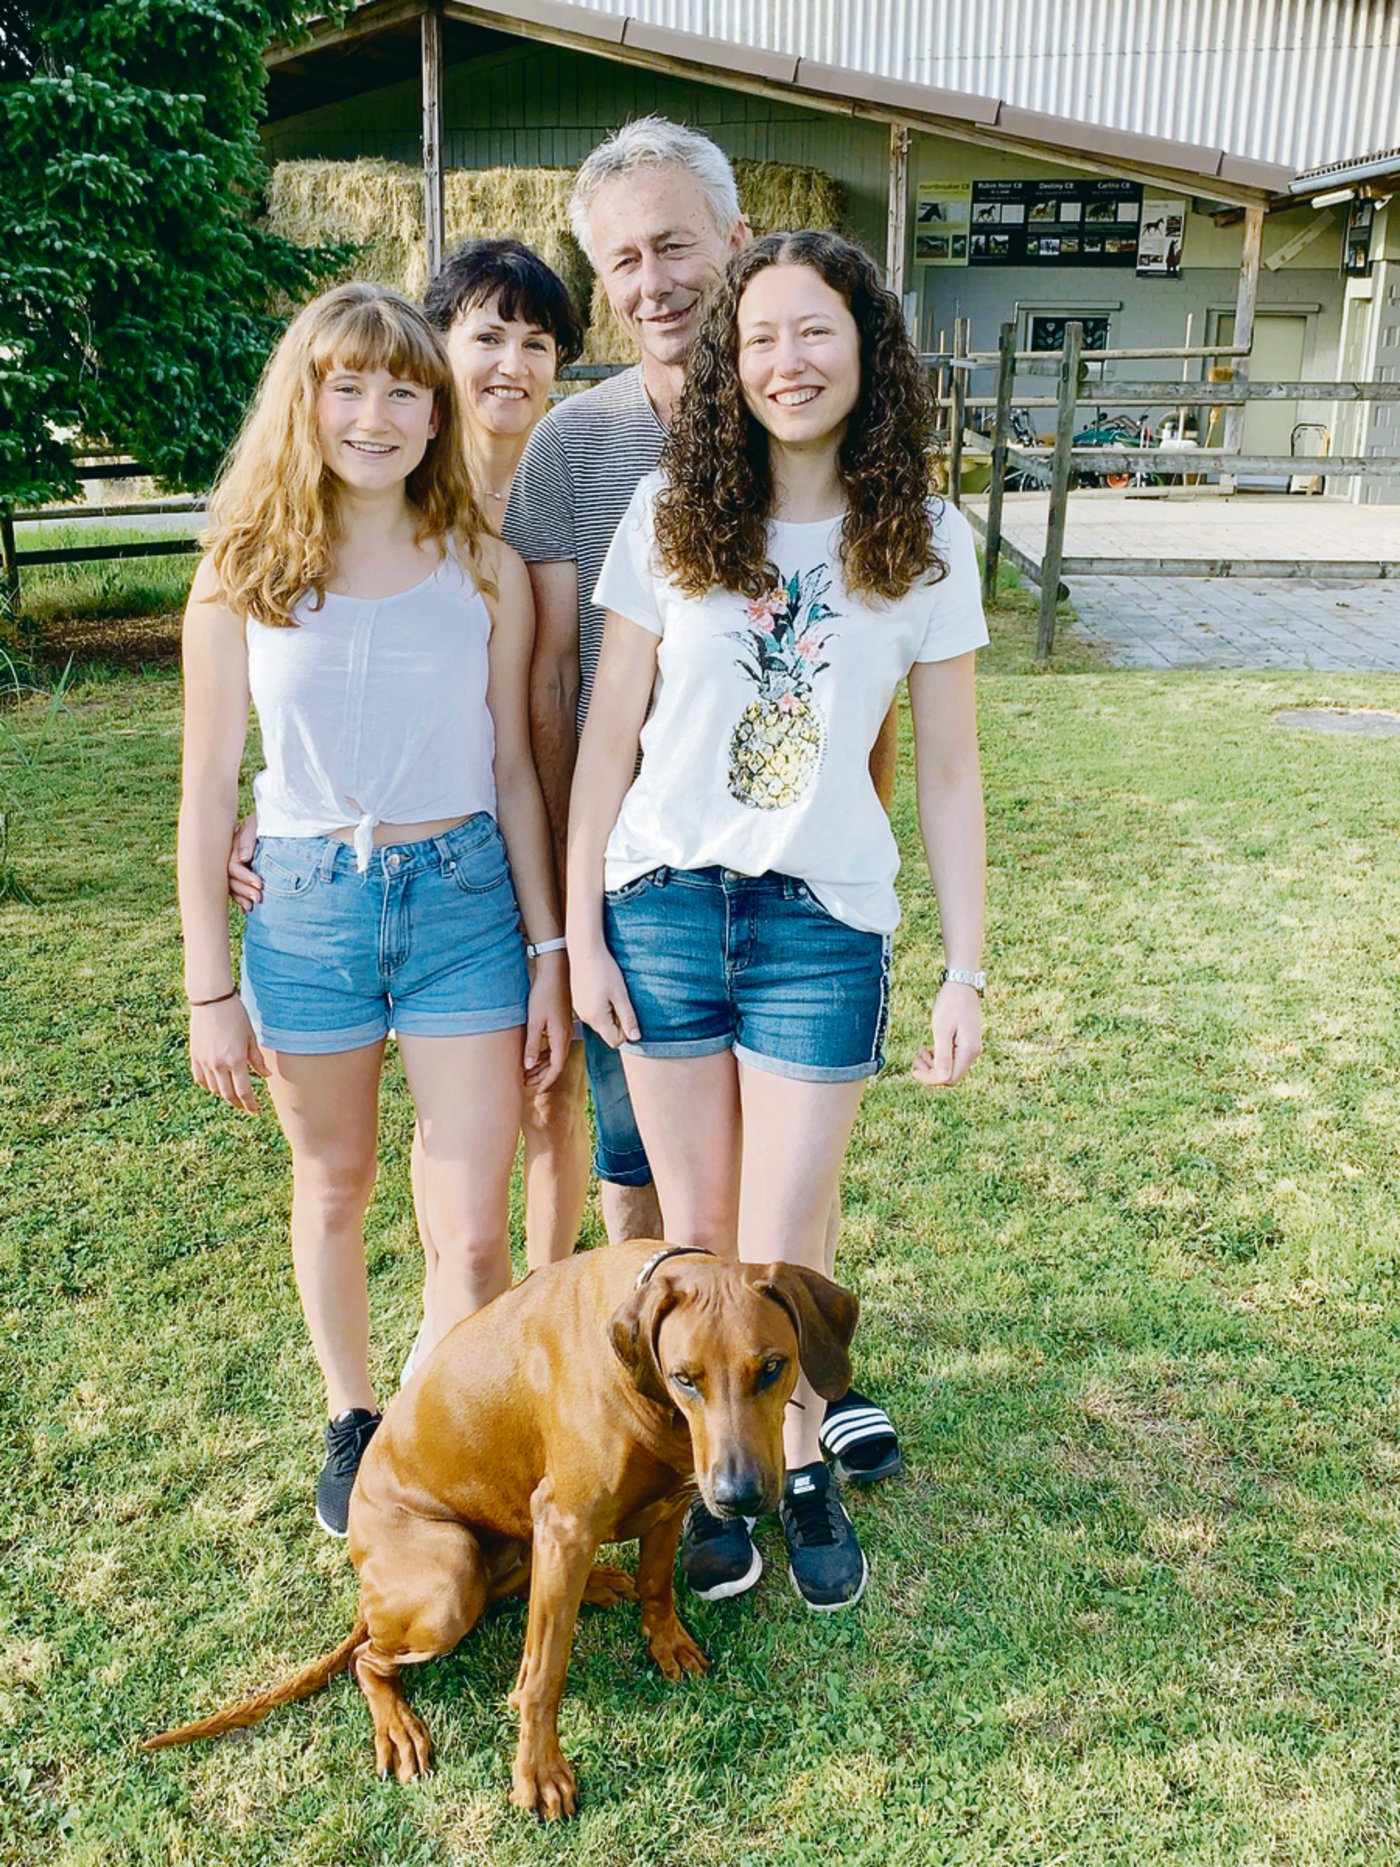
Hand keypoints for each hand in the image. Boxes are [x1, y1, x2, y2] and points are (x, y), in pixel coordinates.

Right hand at [189, 996, 265, 1111]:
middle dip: (238, 1103)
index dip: (250, 1104)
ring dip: (224, 1094)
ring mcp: (204, 1061)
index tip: (255, 1110)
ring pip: (214, 1088)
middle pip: (228, 1094)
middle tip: (246, 1106)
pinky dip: (209, 1085)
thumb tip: (266, 1075)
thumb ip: (257, 1059)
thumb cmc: (236, 1015)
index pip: (244, 1091)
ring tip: (233, 1094)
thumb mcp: (251, 1037)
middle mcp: (218, 1065)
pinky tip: (216, 1085)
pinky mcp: (194, 1056)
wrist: (212, 1000)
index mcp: (235, 1061)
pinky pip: (200, 1078)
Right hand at [228, 810, 260, 912]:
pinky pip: (234, 888)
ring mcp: (233, 865)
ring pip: (231, 885)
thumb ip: (248, 838)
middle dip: (243, 890)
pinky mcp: (240, 873)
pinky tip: (247, 907)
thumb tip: (244, 858)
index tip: (260, 883)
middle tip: (259, 897)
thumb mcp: (257, 824)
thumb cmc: (266, 821)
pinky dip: (241, 898)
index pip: (232, 866)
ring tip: (253, 905)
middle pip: (229, 878)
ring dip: (241, 896)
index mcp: (231, 845)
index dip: (244, 876)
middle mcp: (230, 856)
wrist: (275, 819)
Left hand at [523, 957, 570, 1092]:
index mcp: (560, 1038)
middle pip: (556, 1064)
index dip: (546, 1081)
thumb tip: (528, 1066)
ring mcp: (563, 1029)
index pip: (556, 1068)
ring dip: (542, 1065)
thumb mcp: (534, 1022)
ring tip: (529, 1073)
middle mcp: (565, 1036)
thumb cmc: (544, 995)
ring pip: (555, 1055)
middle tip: (527, 1083)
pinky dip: (544, 1054)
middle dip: (542, 1076)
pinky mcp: (560, 1022)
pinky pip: (554, 1045)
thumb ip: (532, 1045)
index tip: (535, 1090)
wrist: (555, 973)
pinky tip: (535, 1055)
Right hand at [569, 943, 638, 1049]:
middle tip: (621, 999)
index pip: (615, 1041)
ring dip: (610, 1012)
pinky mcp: (578, 1002)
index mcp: (596, 1018)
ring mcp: (580, 1010)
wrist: (584, 951)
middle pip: (607, 1032)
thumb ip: (628, 1017)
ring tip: (612, 992)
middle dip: (618, 1021)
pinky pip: (593, 1012)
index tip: (629, 1013)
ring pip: (601, 1022)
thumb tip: (636, 1037)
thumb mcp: (621, 994)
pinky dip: (601, 1006)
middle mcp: (585, 1018)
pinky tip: (603, 989)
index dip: (626, 1032)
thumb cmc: (603, 969)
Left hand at [912, 982, 981, 1087]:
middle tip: (916, 1057)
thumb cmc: (950, 1004)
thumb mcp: (942, 1030)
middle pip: (950, 1076)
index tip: (915, 1069)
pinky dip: (938, 1056)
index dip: (930, 1079)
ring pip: (950, 1067)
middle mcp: (972, 1053)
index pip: (949, 1079)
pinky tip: (927, 1048)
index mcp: (968, 1051)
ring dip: (932, 1063)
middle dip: (930, 1071)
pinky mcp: (966, 1043)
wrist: (961, 984)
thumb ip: (942, 1055)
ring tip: (920, 1050)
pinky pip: (951, 1058)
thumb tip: (943, 1079)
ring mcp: (970, 1048)